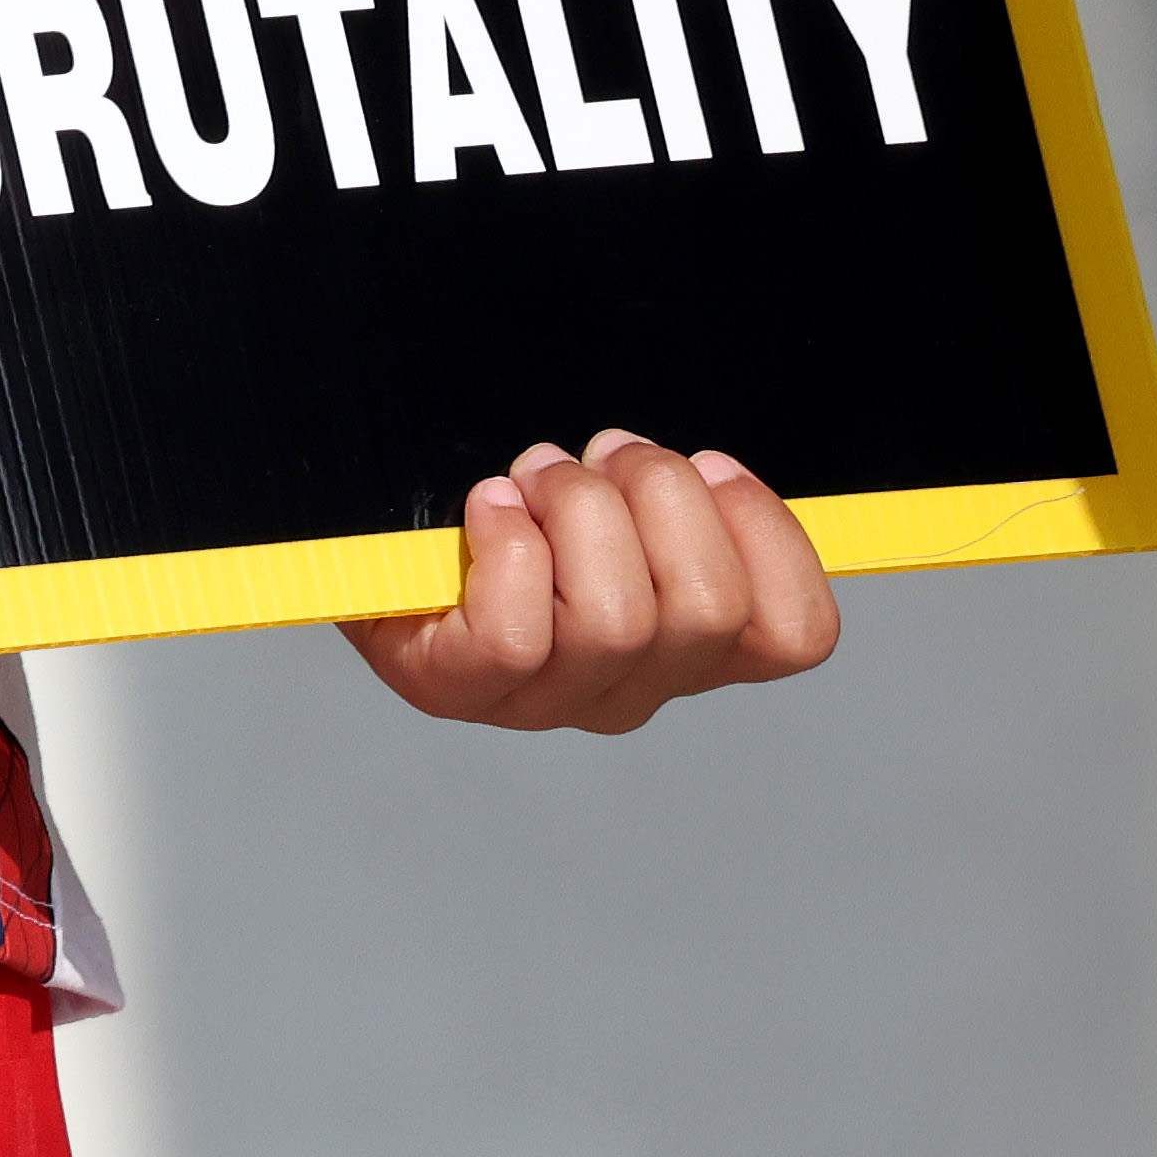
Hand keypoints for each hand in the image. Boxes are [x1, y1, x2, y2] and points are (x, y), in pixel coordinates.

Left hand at [340, 430, 840, 729]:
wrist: (359, 542)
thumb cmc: (495, 515)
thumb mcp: (606, 496)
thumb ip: (671, 494)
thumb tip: (711, 469)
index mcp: (688, 650)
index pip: (796, 634)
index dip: (770, 536)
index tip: (710, 465)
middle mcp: (629, 688)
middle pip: (709, 608)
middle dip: (656, 493)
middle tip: (595, 456)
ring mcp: (544, 700)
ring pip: (620, 617)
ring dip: (577, 509)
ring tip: (532, 479)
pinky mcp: (461, 690)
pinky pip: (521, 634)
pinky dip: (508, 548)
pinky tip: (486, 510)